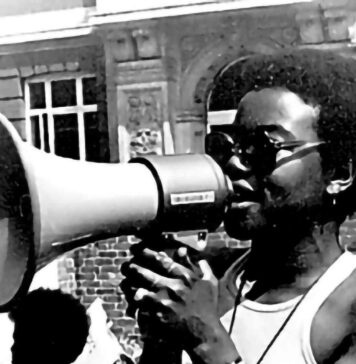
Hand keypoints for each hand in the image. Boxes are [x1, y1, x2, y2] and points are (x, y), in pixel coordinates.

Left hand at [121, 240, 237, 363]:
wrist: (205, 335)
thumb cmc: (208, 308)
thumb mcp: (209, 283)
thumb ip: (201, 267)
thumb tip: (188, 252)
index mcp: (185, 277)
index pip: (162, 260)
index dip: (146, 253)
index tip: (137, 249)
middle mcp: (174, 287)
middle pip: (147, 274)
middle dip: (134, 268)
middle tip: (126, 265)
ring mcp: (166, 303)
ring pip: (141, 289)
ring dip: (130, 284)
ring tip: (123, 281)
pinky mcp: (159, 318)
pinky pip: (141, 308)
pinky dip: (134, 303)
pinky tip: (129, 299)